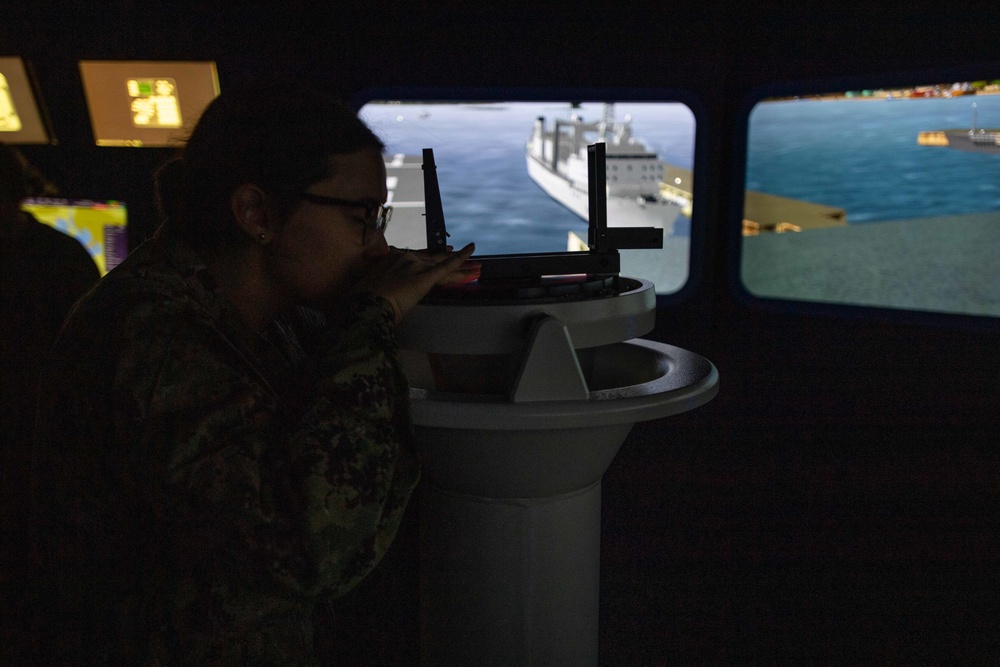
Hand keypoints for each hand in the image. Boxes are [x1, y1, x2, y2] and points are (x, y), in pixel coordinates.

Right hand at [354, 243, 478, 322]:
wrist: (366, 305)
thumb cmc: (364, 301)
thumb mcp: (369, 287)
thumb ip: (381, 284)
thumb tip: (382, 291)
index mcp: (391, 258)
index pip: (416, 257)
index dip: (428, 257)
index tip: (438, 253)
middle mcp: (405, 258)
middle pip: (432, 258)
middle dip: (448, 259)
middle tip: (461, 254)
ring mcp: (416, 265)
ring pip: (443, 264)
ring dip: (461, 265)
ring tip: (477, 264)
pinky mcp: (426, 275)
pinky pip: (447, 265)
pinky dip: (461, 259)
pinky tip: (471, 251)